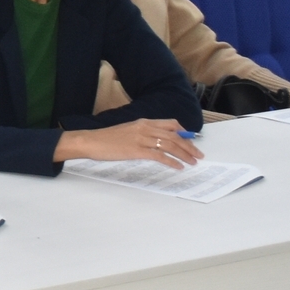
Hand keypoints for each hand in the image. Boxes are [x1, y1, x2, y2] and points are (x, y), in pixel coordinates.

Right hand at [56, 119, 201, 168]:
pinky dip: (171, 161)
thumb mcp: (128, 131)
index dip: (184, 133)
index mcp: (143, 122)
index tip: (191, 142)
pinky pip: (159, 156)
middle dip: (189, 146)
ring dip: (184, 154)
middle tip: (198, 155)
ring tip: (192, 162)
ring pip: (169, 145)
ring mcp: (141, 139)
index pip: (170, 124)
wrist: (91, 141)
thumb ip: (143, 133)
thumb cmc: (107, 138)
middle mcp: (145, 128)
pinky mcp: (136, 150)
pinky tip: (178, 167)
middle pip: (174, 136)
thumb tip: (157, 142)